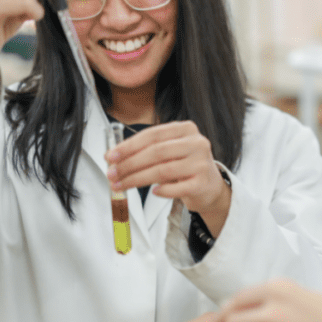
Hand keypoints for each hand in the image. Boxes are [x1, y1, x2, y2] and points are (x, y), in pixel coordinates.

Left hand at [106, 121, 231, 234]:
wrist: (210, 185)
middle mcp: (196, 143)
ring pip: (162, 170)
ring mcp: (201, 163)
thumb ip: (146, 150)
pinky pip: (175, 188)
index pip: (153, 134)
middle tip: (113, 173)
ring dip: (137, 179)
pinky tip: (153, 192)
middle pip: (156, 152)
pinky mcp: (202, 183)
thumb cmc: (185, 165)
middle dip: (129, 164)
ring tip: (122, 185)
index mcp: (186, 129)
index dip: (129, 145)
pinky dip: (161, 191)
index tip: (111, 156)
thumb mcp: (170, 150)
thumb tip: (114, 157)